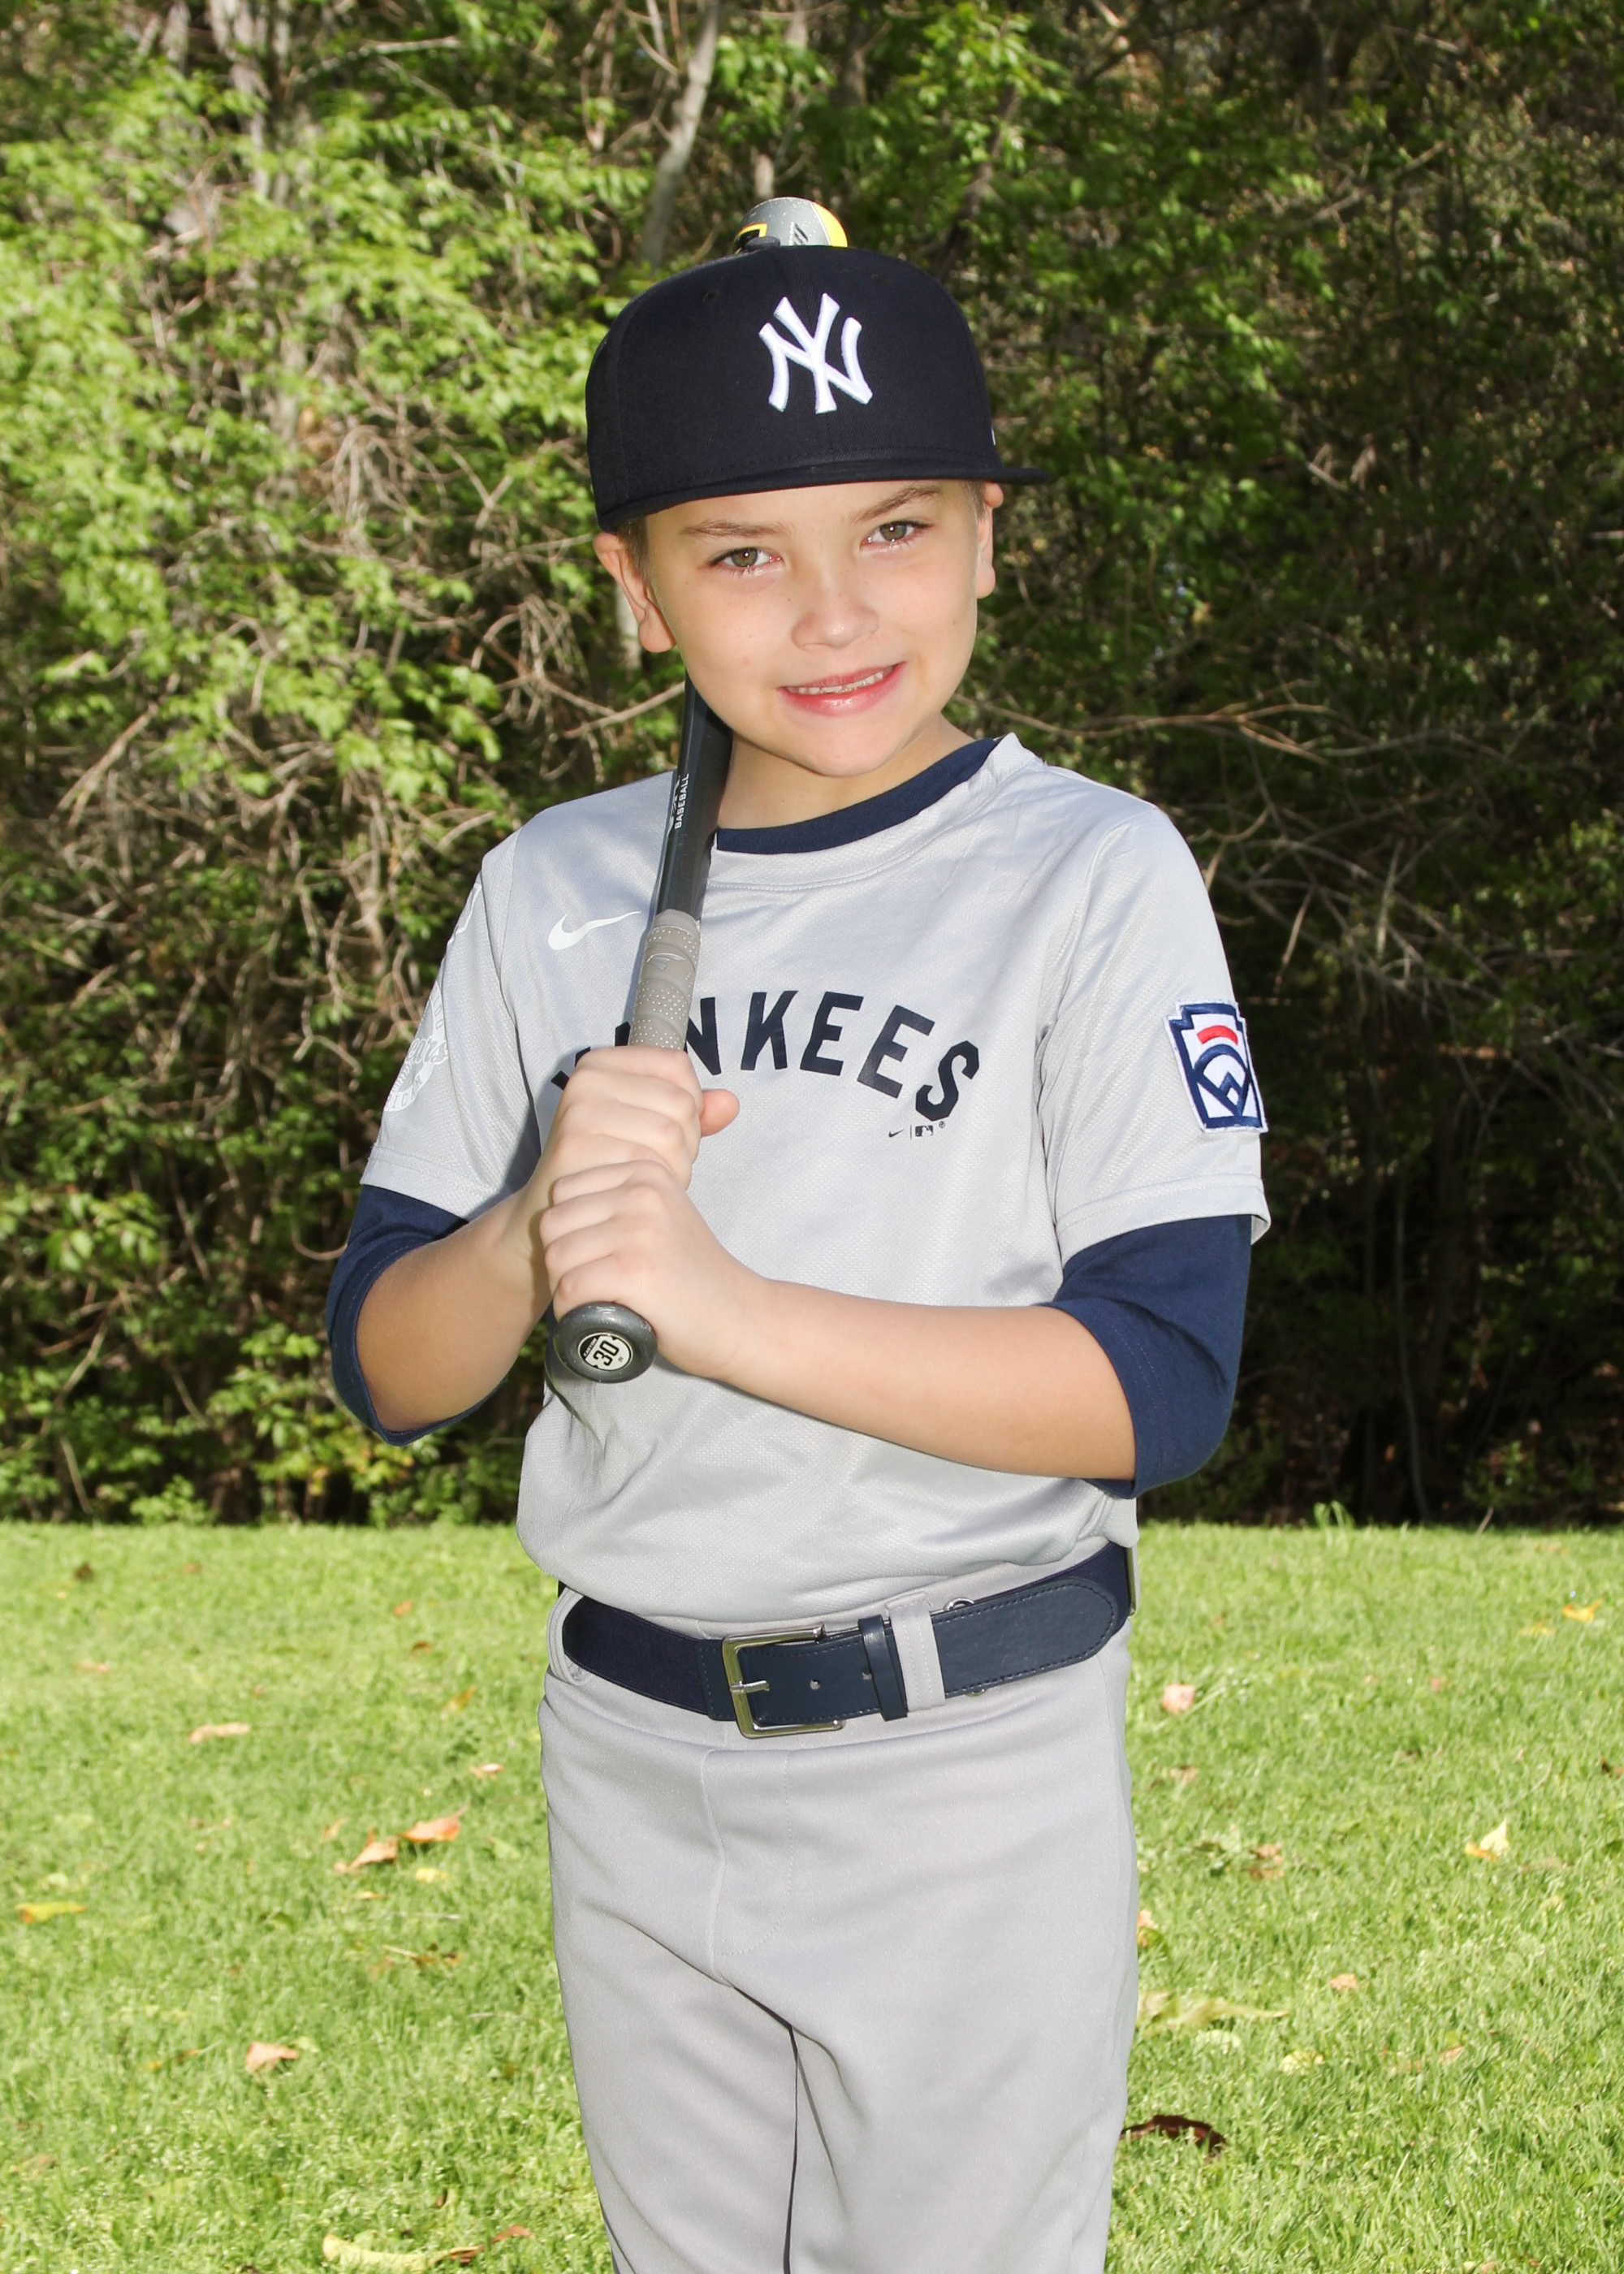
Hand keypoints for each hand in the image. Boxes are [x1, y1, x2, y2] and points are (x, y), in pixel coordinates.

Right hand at [534, 1046, 737, 1203]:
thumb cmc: (609, 1166)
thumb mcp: (649, 1129)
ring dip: (676, 1168)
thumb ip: (692, 1113)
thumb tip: (731, 1104)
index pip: (678, 1067)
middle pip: (680, 1102)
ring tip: (651, 1181)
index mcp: (602, 1063)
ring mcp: (579, 1110)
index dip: (690, 1106)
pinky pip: (647, 1162)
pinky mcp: (576, 1145)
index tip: (670, 1133)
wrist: (557, 1214)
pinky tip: (636, 1194)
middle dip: (687, 1144)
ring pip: (671, 1133)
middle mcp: (586, 1079)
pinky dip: (655, 1185)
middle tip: (663, 1167)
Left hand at [539, 1157, 761, 1379]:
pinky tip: (595, 1318)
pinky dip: (572, 1312)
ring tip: (594, 1301)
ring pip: (556, 1257)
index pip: (562, 1191)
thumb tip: (552, 1208)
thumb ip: (618, 1199)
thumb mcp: (661, 1215)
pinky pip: (569, 1289)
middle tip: (590, 1285)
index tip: (595, 1256)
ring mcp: (640, 1231)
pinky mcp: (636, 1272)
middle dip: (561, 1261)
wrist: (738, 1317)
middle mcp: (643, 1192)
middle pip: (552, 1224)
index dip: (567, 1230)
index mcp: (645, 1171)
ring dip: (564, 1289)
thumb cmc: (689, 1274)